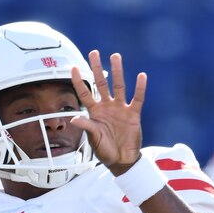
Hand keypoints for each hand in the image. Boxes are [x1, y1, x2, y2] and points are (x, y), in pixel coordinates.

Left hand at [70, 50, 146, 175]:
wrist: (122, 160)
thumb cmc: (105, 150)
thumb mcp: (93, 138)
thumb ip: (86, 126)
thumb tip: (74, 119)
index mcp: (95, 112)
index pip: (85, 93)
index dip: (78, 81)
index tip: (72, 67)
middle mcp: (107, 107)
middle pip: (101, 83)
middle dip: (97, 68)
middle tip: (94, 53)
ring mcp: (120, 109)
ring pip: (119, 86)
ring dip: (117, 72)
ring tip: (115, 56)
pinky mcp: (133, 114)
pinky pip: (137, 98)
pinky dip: (140, 88)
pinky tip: (141, 76)